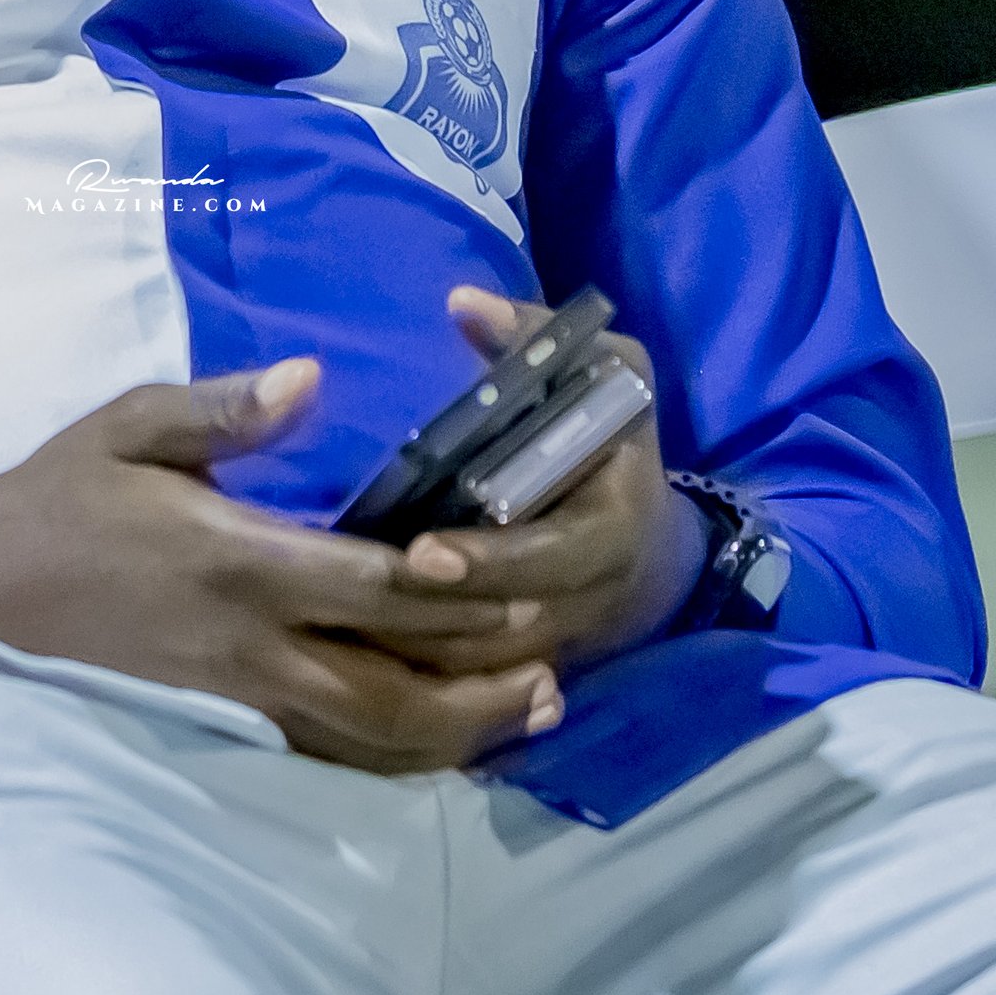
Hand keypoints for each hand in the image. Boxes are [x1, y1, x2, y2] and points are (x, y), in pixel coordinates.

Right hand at [0, 358, 567, 775]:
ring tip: (529, 709)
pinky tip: (441, 740)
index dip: (456, 588)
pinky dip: (395, 758)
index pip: (373, 586)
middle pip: (393, 687)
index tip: (522, 575)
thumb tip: (309, 377)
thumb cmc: (53, 499)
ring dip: (457, 731)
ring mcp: (234, 700)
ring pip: (369, 740)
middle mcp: (247, 644)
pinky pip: (325, 760)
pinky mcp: (218, 729)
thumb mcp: (128, 426)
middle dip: (484, 681)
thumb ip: (223, 409)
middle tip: (559, 662)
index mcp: (234, 559)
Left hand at [353, 290, 704, 680]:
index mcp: (612, 527)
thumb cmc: (613, 436)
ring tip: (341, 631)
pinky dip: (424, 681)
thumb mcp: (606, 374)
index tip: (422, 553)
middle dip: (433, 620)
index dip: (490, 561)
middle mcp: (590, 597)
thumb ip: (537, 337)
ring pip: (485, 672)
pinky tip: (360, 661)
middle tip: (356, 596)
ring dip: (418, 659)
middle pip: (508, 629)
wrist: (654, 542)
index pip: (552, 559)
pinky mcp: (532, 671)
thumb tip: (462, 303)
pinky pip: (477, 692)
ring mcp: (562, 643)